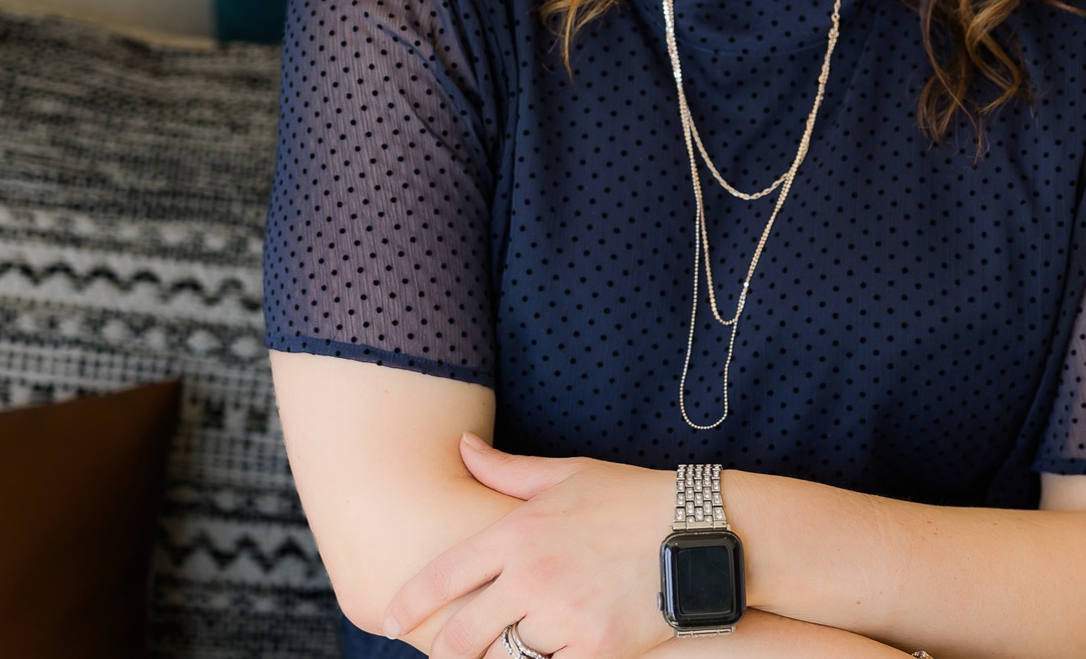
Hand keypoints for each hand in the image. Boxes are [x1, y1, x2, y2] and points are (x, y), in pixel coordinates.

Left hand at [384, 435, 674, 658]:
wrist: (697, 532)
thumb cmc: (629, 497)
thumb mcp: (567, 474)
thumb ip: (506, 470)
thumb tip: (462, 448)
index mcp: (519, 532)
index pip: (445, 575)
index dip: (410, 602)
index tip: (389, 618)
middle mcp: (532, 577)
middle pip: (462, 634)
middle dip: (444, 649)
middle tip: (439, 651)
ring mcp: (562, 618)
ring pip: (505, 658)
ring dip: (497, 658)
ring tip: (494, 649)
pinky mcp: (594, 651)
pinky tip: (545, 652)